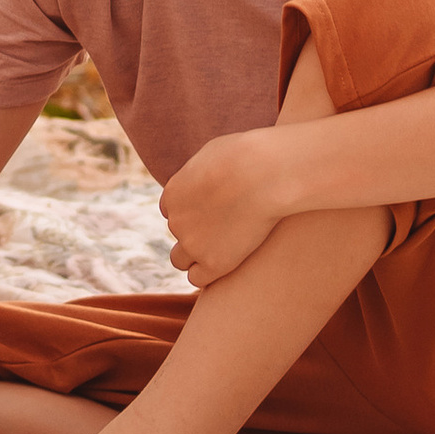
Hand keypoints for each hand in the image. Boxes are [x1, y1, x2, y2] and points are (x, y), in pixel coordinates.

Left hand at [158, 132, 288, 289]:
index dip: (192, 212)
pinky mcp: (214, 263)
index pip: (172, 211)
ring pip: (180, 260)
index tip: (214, 211)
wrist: (262, 175)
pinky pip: (197, 279)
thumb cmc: (246, 157)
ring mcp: (192, 244)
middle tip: (225, 229)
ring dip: (195, 257)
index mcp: (172, 194)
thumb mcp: (214, 154)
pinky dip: (206, 275)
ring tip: (221, 251)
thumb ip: (204, 172)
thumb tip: (209, 175)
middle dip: (196, 232)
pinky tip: (224, 265)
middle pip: (179, 234)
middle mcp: (175, 221)